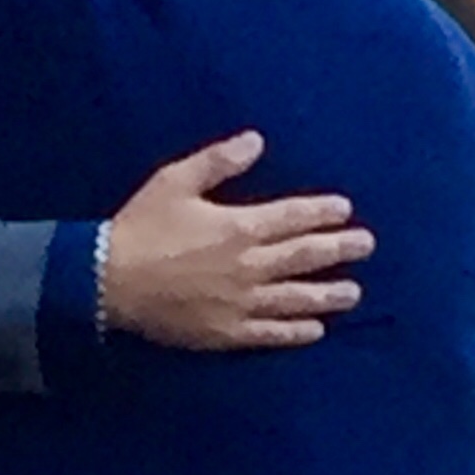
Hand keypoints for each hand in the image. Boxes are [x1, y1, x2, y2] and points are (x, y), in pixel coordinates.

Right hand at [104, 132, 373, 351]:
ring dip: (329, 294)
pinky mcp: (226, 332)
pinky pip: (270, 333)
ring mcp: (241, 303)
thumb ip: (218, 161)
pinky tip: (316, 330)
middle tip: (367, 245)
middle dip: (340, 249)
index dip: (323, 212)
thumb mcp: (175, 181)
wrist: (108, 283)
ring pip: (296, 298)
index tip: (345, 209)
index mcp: (239, 226)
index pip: (294, 217)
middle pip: (305, 256)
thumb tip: (256, 140)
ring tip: (354, 293)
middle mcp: (249, 266)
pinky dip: (296, 332)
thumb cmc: (140, 228)